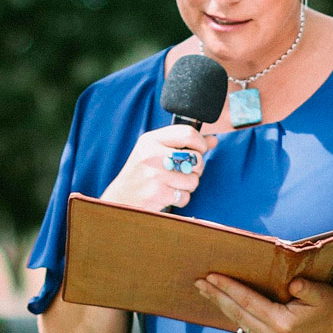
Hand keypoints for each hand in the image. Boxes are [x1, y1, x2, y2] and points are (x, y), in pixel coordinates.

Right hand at [100, 125, 216, 211]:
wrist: (119, 200)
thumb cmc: (141, 173)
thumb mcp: (156, 151)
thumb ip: (184, 144)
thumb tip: (213, 140)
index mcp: (150, 140)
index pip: (188, 133)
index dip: (201, 143)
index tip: (200, 150)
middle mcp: (151, 155)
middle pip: (195, 158)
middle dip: (196, 168)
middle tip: (185, 172)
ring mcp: (154, 175)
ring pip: (193, 180)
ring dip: (188, 186)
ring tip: (173, 184)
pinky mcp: (157, 194)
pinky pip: (185, 196)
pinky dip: (180, 198)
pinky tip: (167, 195)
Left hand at [195, 274, 332, 332]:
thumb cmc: (330, 306)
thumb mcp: (323, 294)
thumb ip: (308, 289)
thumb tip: (293, 284)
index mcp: (282, 324)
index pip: (248, 302)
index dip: (228, 288)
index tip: (211, 276)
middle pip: (237, 312)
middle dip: (217, 296)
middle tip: (198, 282)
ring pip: (239, 321)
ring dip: (221, 305)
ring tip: (205, 290)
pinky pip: (246, 327)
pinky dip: (233, 314)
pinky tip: (223, 303)